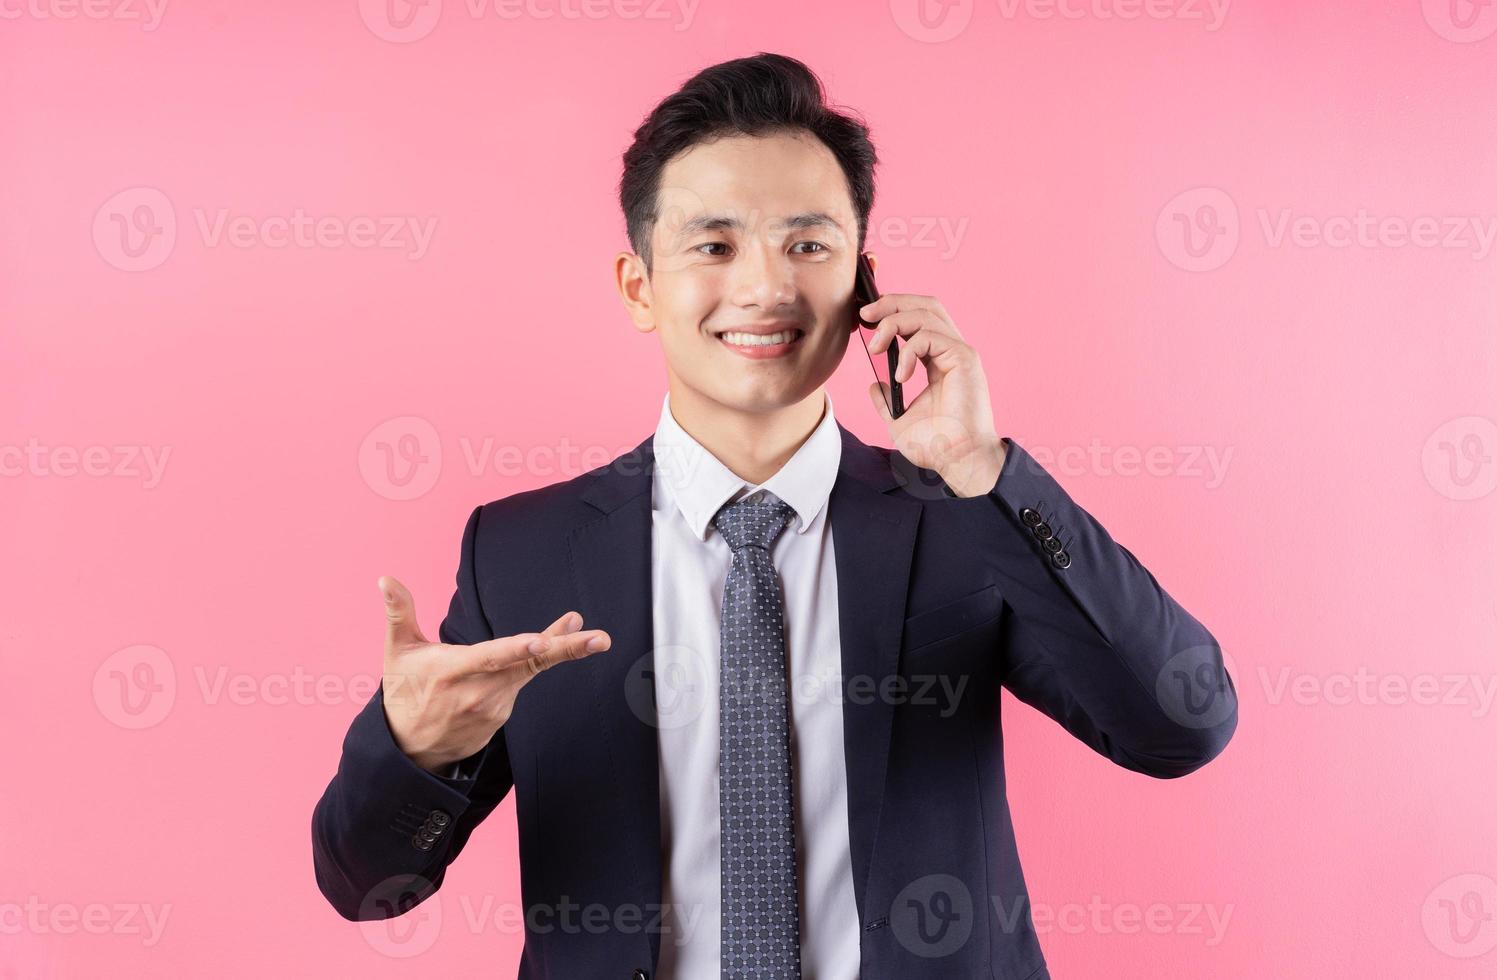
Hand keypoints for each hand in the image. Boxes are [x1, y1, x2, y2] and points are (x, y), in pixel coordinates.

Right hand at [378, 575, 611, 773]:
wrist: (409, 750)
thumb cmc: (404, 691)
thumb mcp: (397, 651)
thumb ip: (398, 611)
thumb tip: (385, 578)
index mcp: (452, 671)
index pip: (490, 658)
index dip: (517, 650)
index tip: (542, 641)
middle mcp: (478, 691)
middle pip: (527, 665)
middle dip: (566, 650)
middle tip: (600, 639)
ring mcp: (493, 707)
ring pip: (531, 671)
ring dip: (559, 649)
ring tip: (582, 627)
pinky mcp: (501, 716)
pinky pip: (523, 683)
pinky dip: (535, 663)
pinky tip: (538, 647)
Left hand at [861, 293, 1006, 496]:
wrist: (958, 461)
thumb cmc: (938, 445)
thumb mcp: (900, 419)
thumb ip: (886, 401)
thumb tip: (874, 386)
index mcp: (939, 360)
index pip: (918, 319)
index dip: (892, 310)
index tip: (865, 319)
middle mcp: (952, 350)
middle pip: (924, 304)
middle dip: (892, 302)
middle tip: (865, 315)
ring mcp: (960, 352)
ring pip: (926, 314)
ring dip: (893, 323)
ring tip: (875, 348)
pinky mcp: (965, 359)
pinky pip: (930, 337)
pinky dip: (908, 351)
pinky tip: (901, 376)